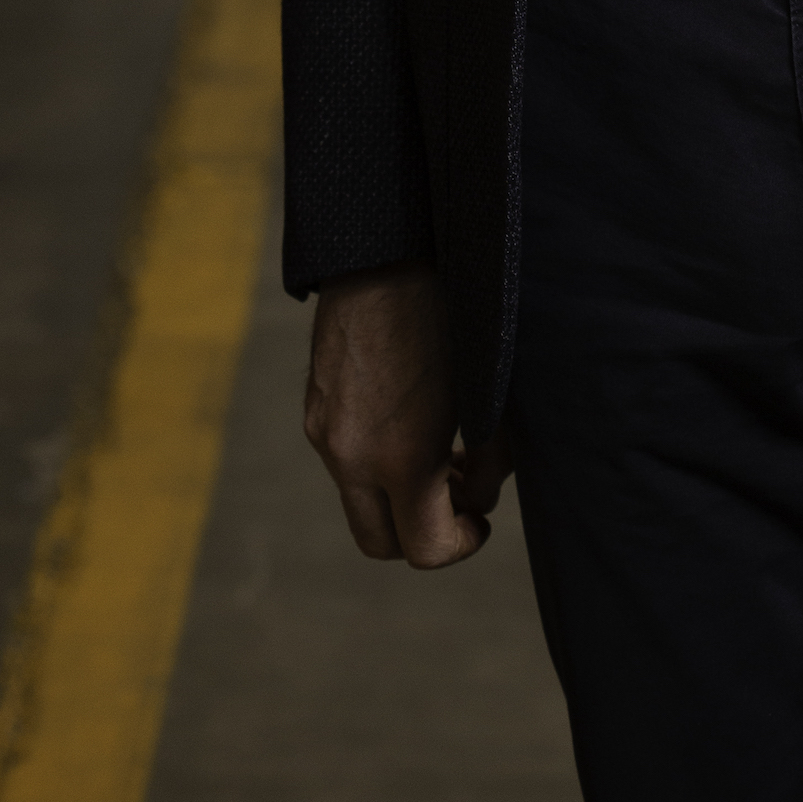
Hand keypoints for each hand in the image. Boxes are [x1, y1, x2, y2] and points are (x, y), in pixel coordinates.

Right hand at [305, 260, 511, 568]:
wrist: (386, 250)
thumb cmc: (450, 313)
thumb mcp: (487, 391)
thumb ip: (489, 460)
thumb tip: (478, 497)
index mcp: (399, 458)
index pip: (425, 551)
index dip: (462, 544)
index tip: (480, 519)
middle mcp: (350, 457)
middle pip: (382, 544)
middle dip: (422, 531)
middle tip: (457, 492)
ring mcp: (324, 433)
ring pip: (360, 500)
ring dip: (398, 494)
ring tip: (438, 446)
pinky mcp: (313, 407)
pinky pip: (344, 460)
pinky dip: (376, 459)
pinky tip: (406, 415)